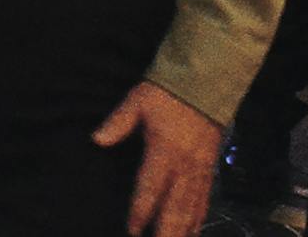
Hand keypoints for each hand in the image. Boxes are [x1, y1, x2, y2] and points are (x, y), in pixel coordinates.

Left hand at [91, 81, 222, 236]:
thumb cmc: (167, 93)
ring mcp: (200, 171)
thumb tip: (97, 139)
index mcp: (164, 151)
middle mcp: (184, 167)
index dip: (140, 212)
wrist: (205, 85)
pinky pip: (205, 201)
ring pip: (191, 210)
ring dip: (182, 231)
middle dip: (166, 232)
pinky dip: (198, 220)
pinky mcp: (210, 170)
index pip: (149, 189)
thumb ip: (118, 122)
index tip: (132, 231)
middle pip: (175, 208)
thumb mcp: (138, 100)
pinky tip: (192, 231)